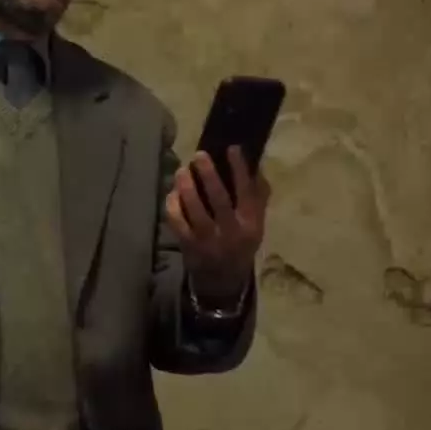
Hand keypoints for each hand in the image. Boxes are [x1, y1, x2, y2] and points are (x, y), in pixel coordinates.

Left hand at [165, 145, 271, 300]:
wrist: (223, 281)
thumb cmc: (241, 244)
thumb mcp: (256, 224)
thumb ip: (257, 196)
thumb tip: (255, 165)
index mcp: (251, 224)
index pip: (247, 192)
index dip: (240, 169)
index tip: (232, 148)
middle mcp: (231, 231)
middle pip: (219, 199)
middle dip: (208, 174)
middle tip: (199, 155)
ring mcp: (208, 239)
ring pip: (194, 209)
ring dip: (187, 186)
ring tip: (183, 170)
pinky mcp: (188, 245)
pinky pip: (177, 221)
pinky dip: (173, 205)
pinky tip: (173, 192)